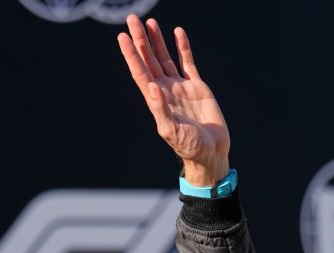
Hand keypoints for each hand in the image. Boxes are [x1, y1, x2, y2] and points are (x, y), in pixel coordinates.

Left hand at [117, 16, 229, 186]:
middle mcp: (165, 90)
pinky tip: (177, 33)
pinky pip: (187, 62)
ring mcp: (180, 87)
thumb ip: (161, 110)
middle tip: (132, 20)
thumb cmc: (189, 146)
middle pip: (149, 60)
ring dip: (156, 41)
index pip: (140, 72)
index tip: (122, 37)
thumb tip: (152, 87)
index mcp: (156, 100)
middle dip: (140, 40)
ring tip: (149, 23)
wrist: (211, 152)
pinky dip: (182, 47)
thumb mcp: (172, 131)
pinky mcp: (197, 86)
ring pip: (165, 58)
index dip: (131, 54)